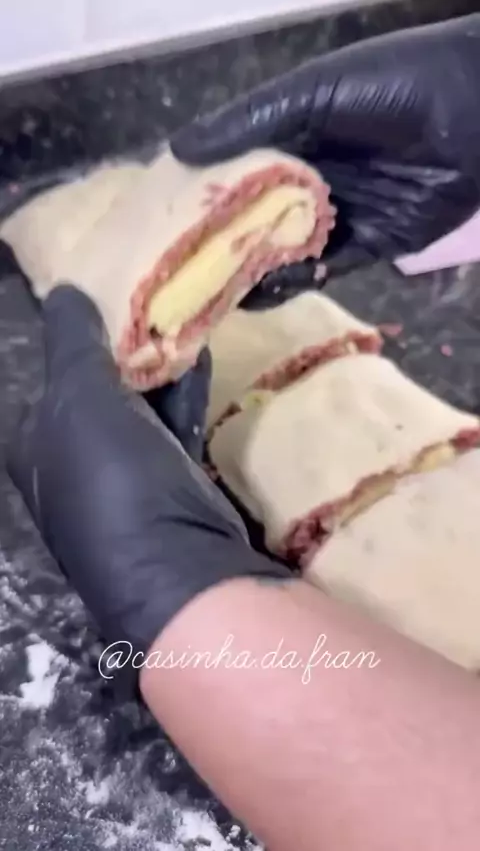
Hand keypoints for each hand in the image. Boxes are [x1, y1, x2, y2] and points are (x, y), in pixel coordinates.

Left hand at [7, 286, 287, 691]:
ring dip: (159, 366)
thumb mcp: (80, 397)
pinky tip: (200, 355)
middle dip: (123, 347)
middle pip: (97, 388)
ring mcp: (126, 475)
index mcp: (35, 442)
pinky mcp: (172, 484)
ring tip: (180, 314)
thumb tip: (62, 290)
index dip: (73, 336)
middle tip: (151, 297)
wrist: (177, 566)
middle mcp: (74, 460)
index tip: (104, 292)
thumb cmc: (112, 477)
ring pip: (140, 405)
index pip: (47, 376)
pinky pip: (175, 425)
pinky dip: (185, 394)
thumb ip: (71, 339)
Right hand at [172, 15, 479, 275]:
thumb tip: (179, 148)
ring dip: (252, 267)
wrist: (477, 112)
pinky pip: (323, 268)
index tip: (161, 216)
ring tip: (208, 289)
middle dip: (222, 238)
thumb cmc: (392, 88)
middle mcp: (311, 176)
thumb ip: (252, 121)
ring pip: (285, 247)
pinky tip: (259, 293)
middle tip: (178, 266)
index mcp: (294, 134)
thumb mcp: (315, 92)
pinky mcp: (369, 243)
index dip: (202, 190)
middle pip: (257, 213)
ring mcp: (339, 212)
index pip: (236, 166)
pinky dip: (294, 280)